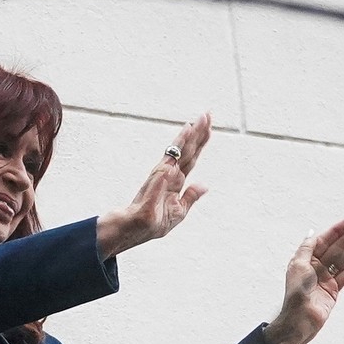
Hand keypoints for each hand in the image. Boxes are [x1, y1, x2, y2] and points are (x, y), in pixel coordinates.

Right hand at [97, 113, 211, 258]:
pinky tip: (186, 133)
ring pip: (179, 150)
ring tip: (199, 120)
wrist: (133, 229)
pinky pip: (170, 158)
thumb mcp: (178, 212)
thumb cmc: (153, 223)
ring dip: (189, 135)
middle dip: (198, 132)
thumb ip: (190, 197)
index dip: (200, 143)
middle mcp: (169, 173)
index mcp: (175, 181)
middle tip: (208, 114)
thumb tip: (204, 185)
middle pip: (187, 149)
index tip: (210, 127)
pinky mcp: (156, 178)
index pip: (191, 158)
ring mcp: (162, 174)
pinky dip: (178, 146)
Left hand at [264, 217, 343, 343]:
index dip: (337, 230)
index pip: (324, 241)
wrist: (299, 320)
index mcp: (305, 260)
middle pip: (336, 247)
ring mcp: (326, 278)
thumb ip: (307, 248)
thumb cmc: (295, 294)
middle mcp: (316, 268)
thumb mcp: (297, 266)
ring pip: (343, 258)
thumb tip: (311, 233)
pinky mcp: (334, 289)